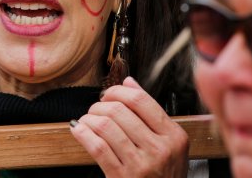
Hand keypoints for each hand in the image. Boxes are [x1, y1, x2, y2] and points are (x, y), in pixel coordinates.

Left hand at [70, 77, 188, 177]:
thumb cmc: (164, 174)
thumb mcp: (169, 144)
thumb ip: (150, 111)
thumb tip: (129, 82)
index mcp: (173, 136)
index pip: (140, 100)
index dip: (118, 91)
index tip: (108, 94)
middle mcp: (160, 149)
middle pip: (119, 110)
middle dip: (100, 105)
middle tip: (95, 109)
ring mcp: (141, 165)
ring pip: (106, 126)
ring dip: (89, 118)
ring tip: (87, 120)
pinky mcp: (122, 177)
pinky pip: (97, 147)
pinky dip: (83, 133)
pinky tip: (78, 130)